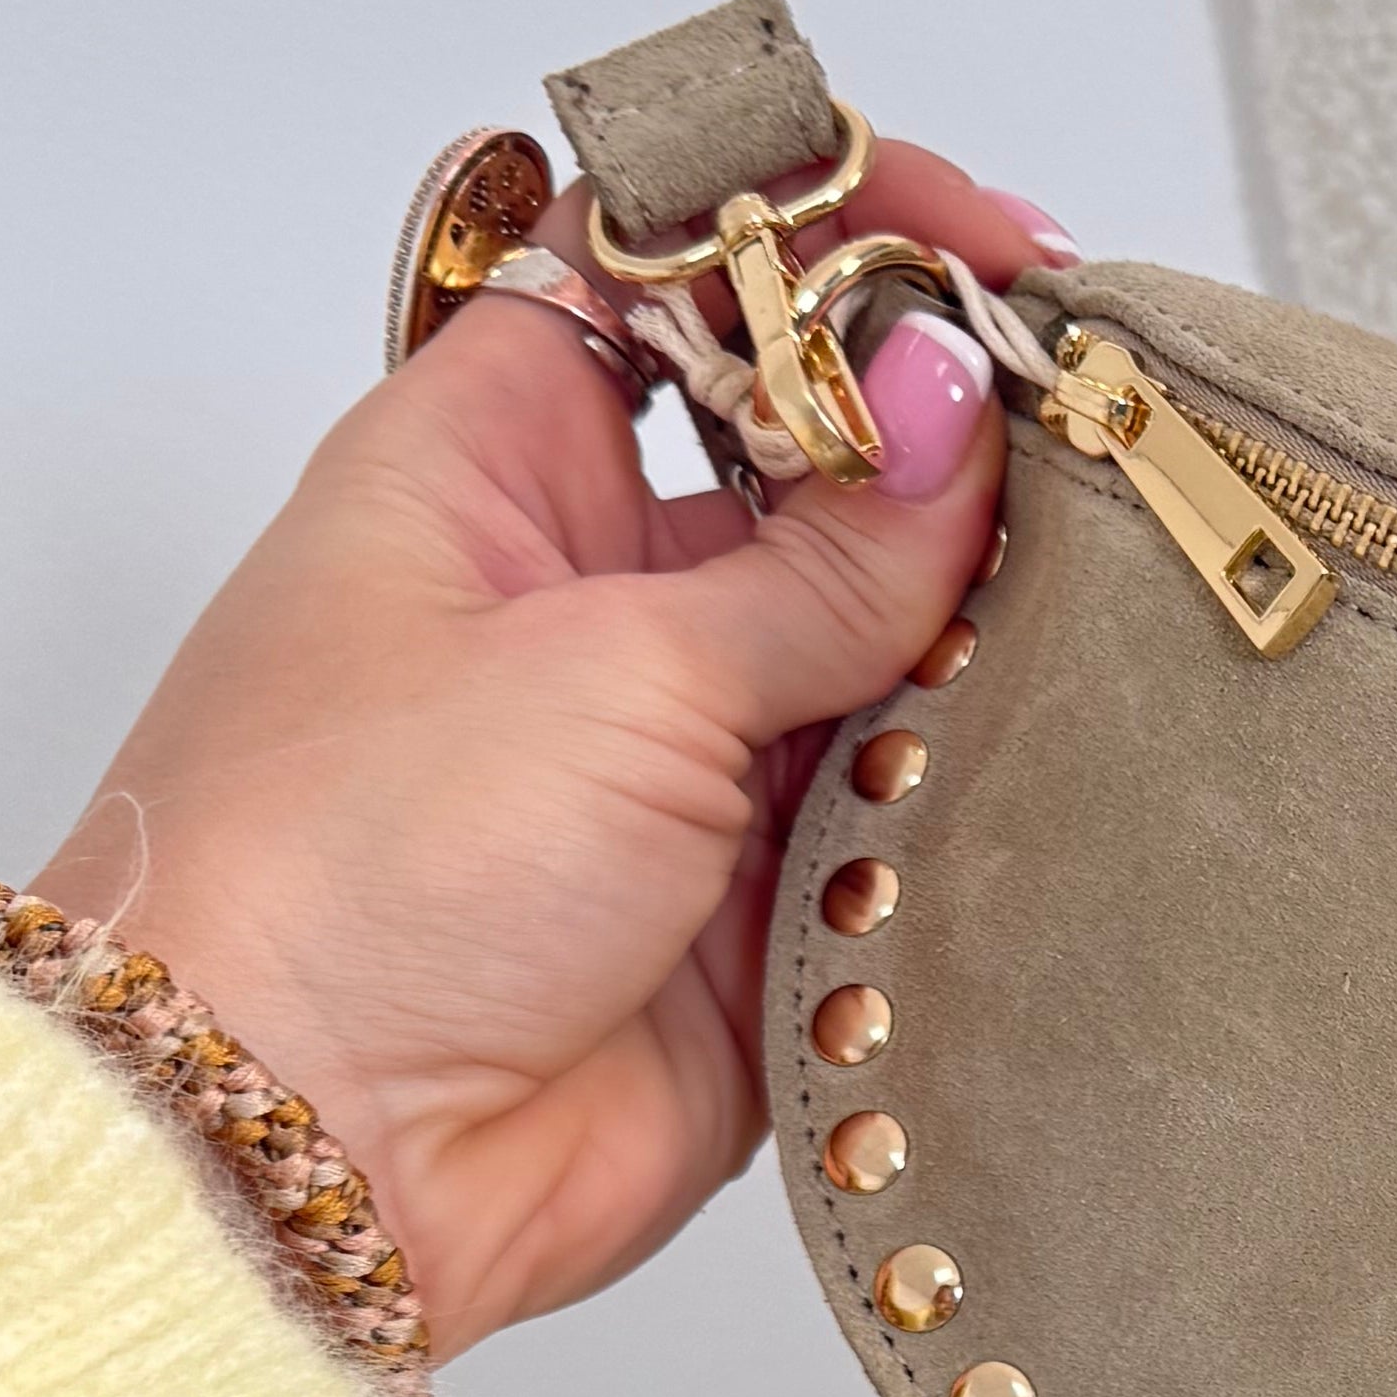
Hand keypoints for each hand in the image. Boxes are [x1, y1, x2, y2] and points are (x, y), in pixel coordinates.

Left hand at [31, 139, 1059, 1361]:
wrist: (303, 1155)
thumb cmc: (345, 875)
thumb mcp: (613, 664)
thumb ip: (827, 558)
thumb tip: (962, 407)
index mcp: (501, 465)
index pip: (686, 276)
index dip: (832, 241)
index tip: (986, 256)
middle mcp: (592, 594)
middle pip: (816, 460)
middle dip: (953, 453)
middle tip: (1094, 446)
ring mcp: (681, 752)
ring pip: (890, 646)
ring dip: (981, 639)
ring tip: (1086, 618)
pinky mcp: (758, 907)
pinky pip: (912, 822)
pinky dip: (985, 800)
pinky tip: (1055, 767)